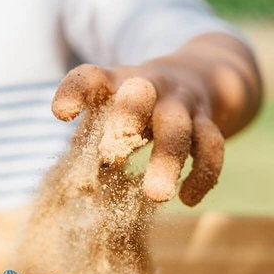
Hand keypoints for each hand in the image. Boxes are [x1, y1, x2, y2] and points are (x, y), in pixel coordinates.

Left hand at [52, 62, 224, 205]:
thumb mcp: (112, 108)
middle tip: (109, 159)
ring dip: (167, 161)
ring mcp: (183, 102)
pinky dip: (203, 174)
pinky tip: (187, 199)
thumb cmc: (137, 104)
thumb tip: (78, 187)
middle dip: (126, 120)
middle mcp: (152, 85)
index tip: (61, 114)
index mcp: (118, 80)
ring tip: (156, 196)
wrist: (201, 74)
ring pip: (180, 128)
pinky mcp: (208, 121)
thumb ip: (92, 140)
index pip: (92, 77)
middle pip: (141, 94)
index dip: (76, 92)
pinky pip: (212, 147)